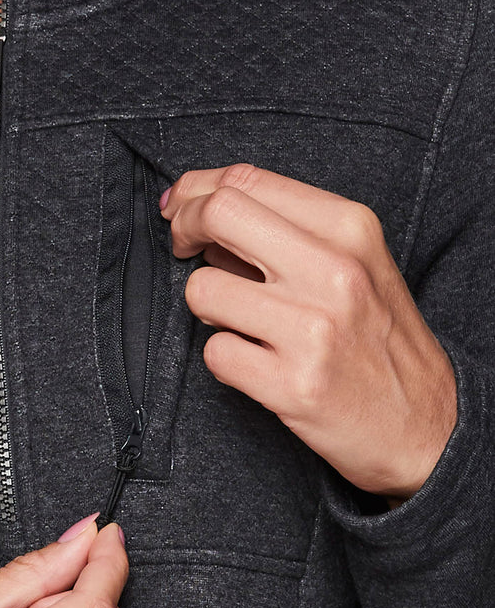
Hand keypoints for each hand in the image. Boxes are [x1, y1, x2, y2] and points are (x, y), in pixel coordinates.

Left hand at [160, 163, 457, 503]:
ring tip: (241, 320)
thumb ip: (288, 226)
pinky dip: (224, 358)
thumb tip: (199, 203)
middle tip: (183, 248)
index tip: (180, 209)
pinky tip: (255, 362)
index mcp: (351, 228)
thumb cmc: (379, 337)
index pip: (246, 180)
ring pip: (202, 288)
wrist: (429, 427)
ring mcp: (315, 330)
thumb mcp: (356, 260)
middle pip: (218, 213)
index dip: (195, 190)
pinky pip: (214, 353)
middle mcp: (336, 271)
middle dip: (182, 227)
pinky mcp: (294, 385)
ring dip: (206, 305)